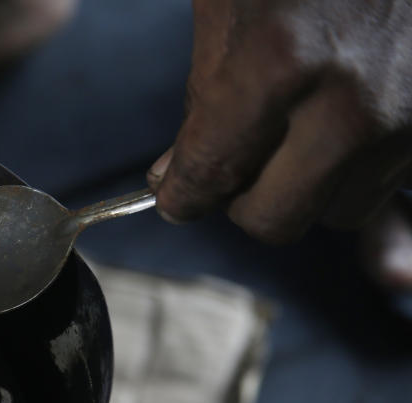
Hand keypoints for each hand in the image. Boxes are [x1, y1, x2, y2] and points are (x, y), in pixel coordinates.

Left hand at [148, 0, 411, 242]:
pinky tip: (345, 118)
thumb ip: (204, 92)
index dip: (182, 195)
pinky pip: (384, 185)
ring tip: (299, 127)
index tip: (177, 198)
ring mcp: (405, 121)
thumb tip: (175, 173)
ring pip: (334, 211)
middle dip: (243, 200)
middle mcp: (348, 105)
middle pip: (274, 220)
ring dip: (305, 185)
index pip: (211, 172)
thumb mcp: (231, 1)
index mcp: (277, 61)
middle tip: (236, 166)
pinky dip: (356, 166)